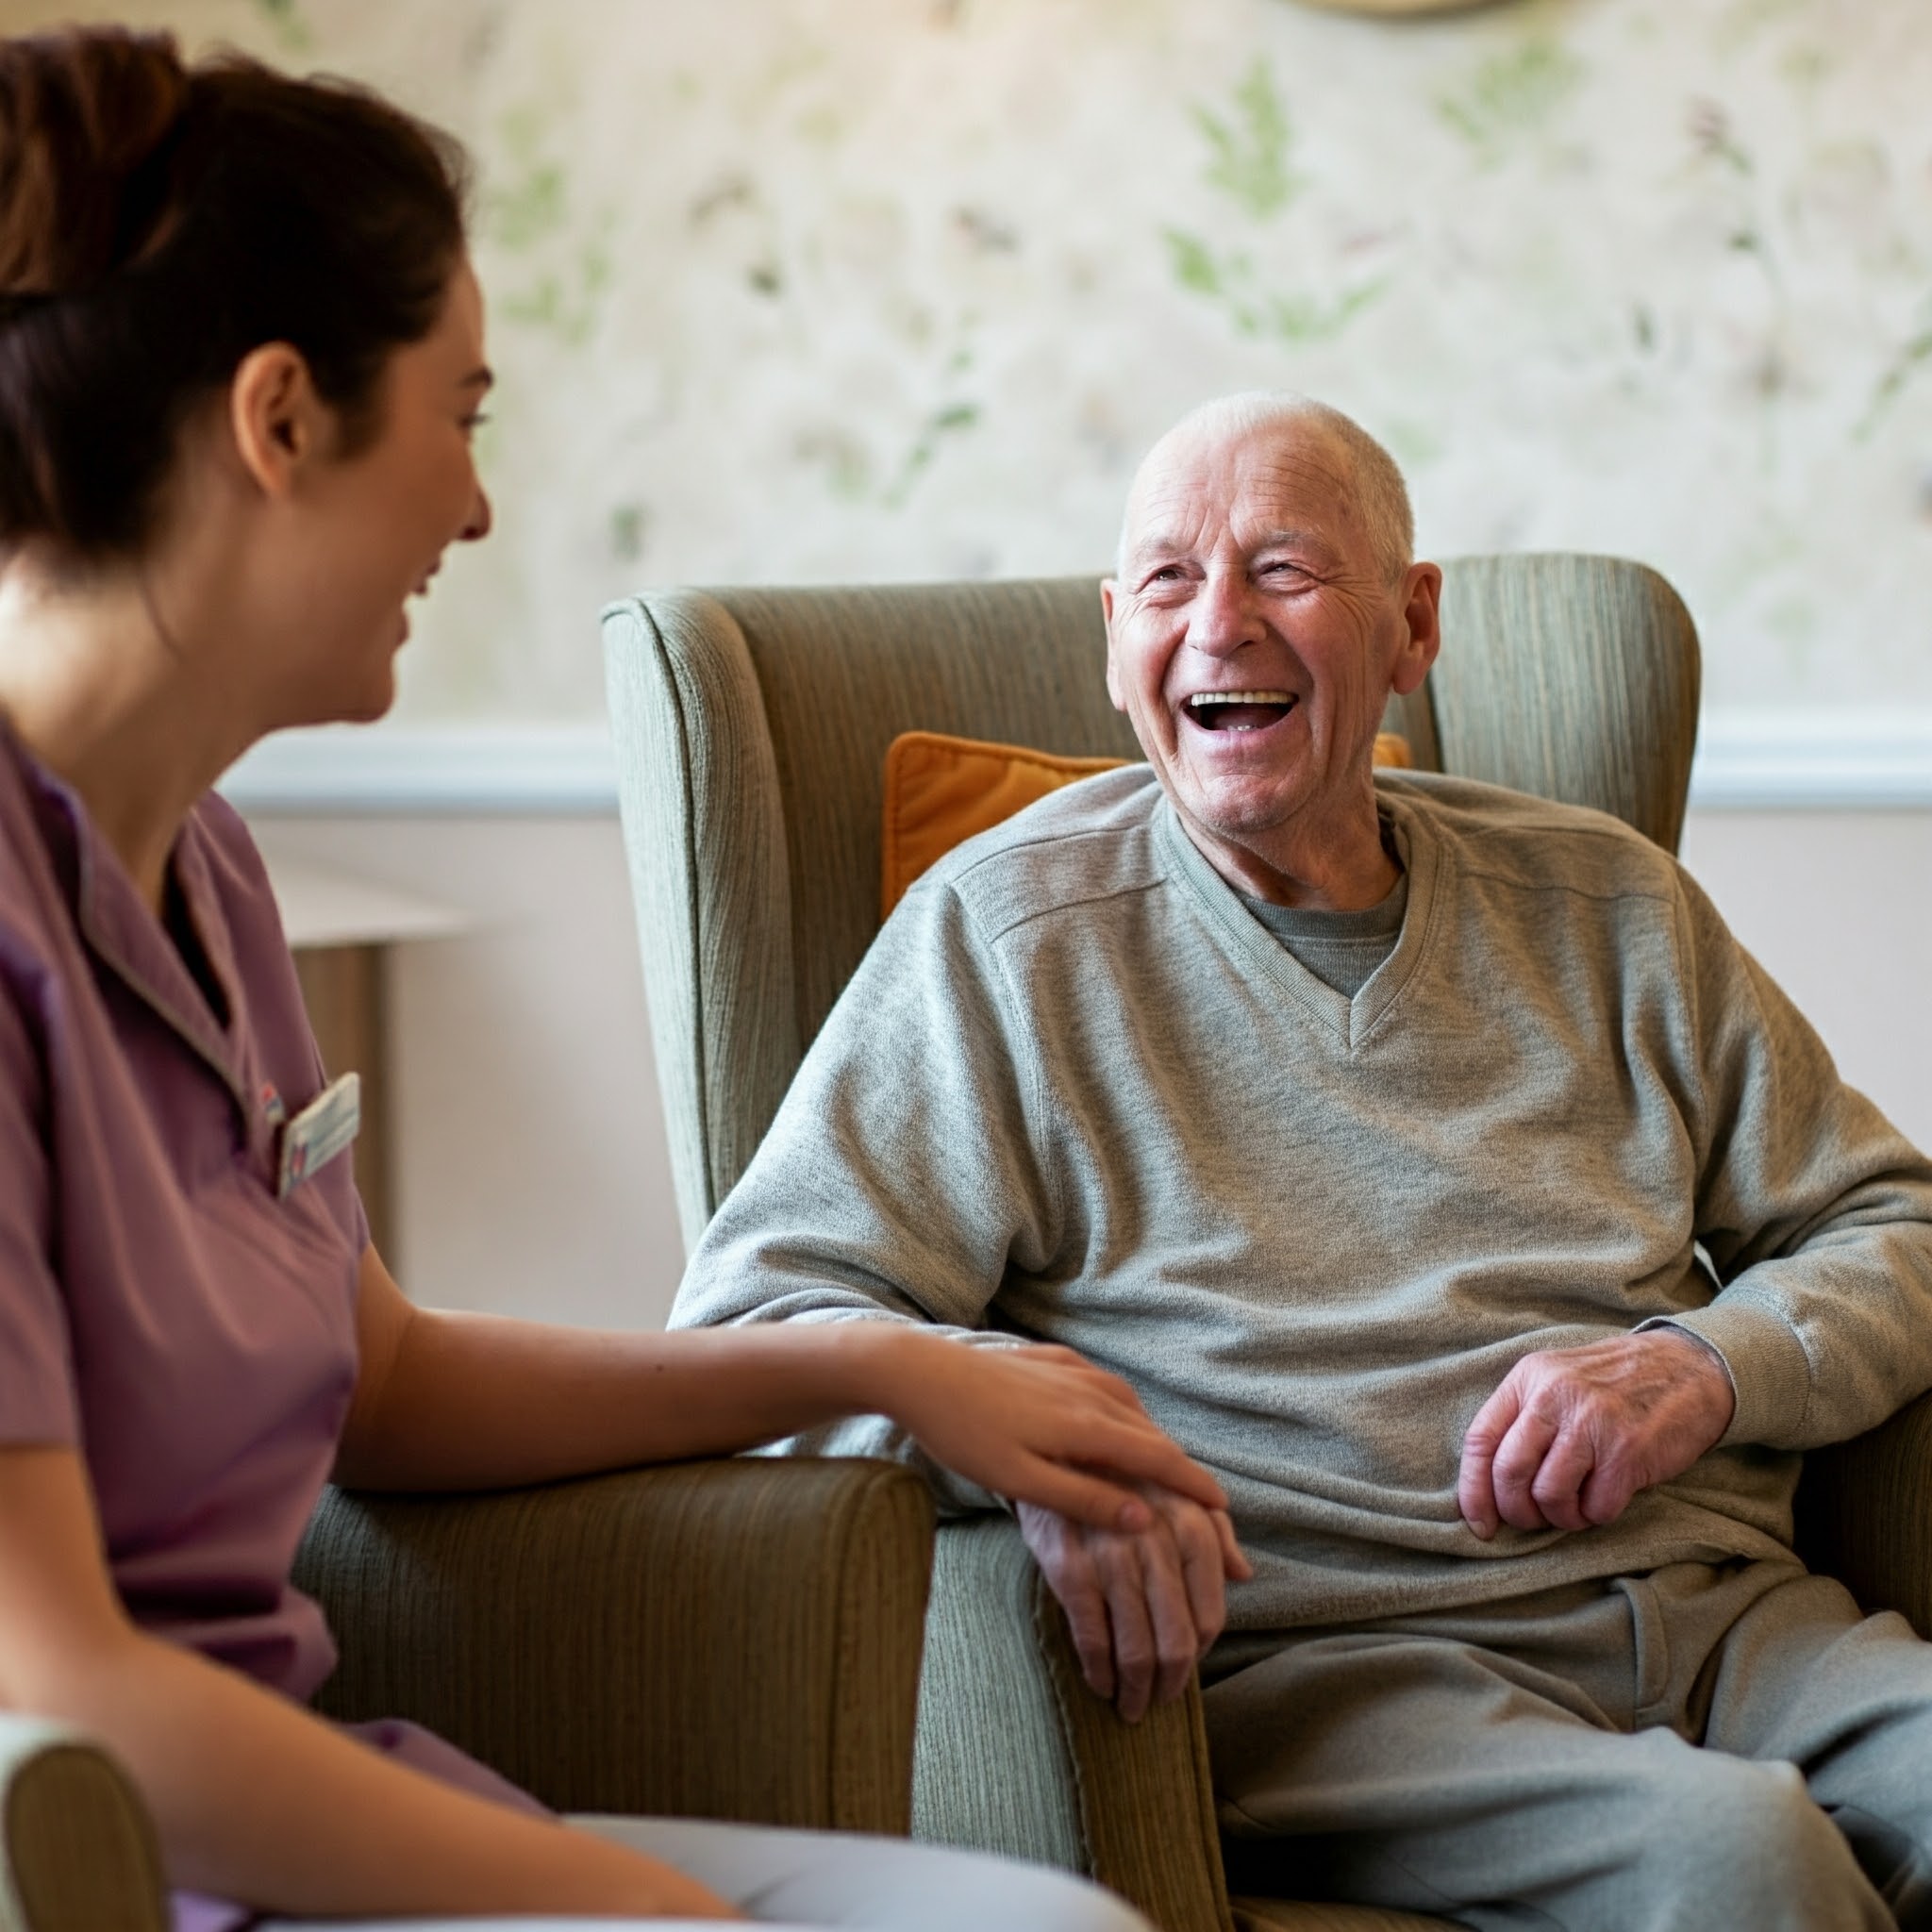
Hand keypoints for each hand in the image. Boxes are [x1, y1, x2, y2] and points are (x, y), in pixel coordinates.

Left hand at [885, 1332, 1230, 1533]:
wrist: (918, 1370)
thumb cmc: (963, 1434)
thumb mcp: (1022, 1482)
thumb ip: (1084, 1500)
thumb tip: (1144, 1520)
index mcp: (1087, 1425)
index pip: (1160, 1460)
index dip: (1195, 1487)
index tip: (1225, 1511)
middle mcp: (1091, 1391)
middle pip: (1152, 1434)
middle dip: (1181, 1468)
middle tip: (1205, 1504)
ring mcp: (1072, 1369)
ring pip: (1131, 1409)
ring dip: (1153, 1440)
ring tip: (1167, 1471)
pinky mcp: (1051, 1358)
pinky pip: (1105, 1390)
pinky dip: (1124, 1414)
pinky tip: (1117, 1424)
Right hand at [1017, 1489, 1252, 1722]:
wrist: (1061, 1449)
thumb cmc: (1131, 1479)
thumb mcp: (1181, 1492)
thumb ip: (1217, 1532)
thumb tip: (1244, 1575)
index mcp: (1192, 1526)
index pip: (1210, 1617)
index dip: (1200, 1655)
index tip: (1184, 1669)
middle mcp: (1156, 1543)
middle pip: (1175, 1642)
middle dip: (1169, 1685)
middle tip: (1159, 1703)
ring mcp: (1110, 1556)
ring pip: (1134, 1648)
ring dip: (1134, 1690)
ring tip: (1131, 1705)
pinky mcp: (1069, 1567)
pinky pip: (1090, 1637)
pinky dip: (1098, 1671)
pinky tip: (1100, 1683)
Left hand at [1458, 1327, 1735, 1539]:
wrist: (1688, 1368)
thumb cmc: (1614, 1384)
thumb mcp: (1557, 1378)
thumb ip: (1523, 1419)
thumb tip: (1489, 1486)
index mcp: (1529, 1379)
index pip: (1480, 1441)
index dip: (1473, 1492)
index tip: (1481, 1525)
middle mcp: (1554, 1397)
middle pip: (1509, 1473)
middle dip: (1517, 1512)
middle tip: (1535, 1519)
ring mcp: (1592, 1423)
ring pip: (1550, 1496)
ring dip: (1560, 1517)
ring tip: (1575, 1508)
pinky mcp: (1628, 1451)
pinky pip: (1596, 1508)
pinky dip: (1596, 1516)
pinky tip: (1605, 1499)